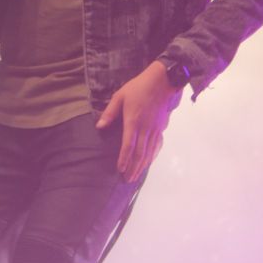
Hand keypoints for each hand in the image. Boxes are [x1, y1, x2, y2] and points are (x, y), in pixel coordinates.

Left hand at [95, 61, 179, 182]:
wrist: (162, 82)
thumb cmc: (138, 88)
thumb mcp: (120, 96)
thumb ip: (110, 113)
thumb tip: (99, 126)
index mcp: (133, 122)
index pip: (128, 146)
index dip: (124, 159)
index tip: (120, 169)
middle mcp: (146, 129)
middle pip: (140, 153)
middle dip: (133, 168)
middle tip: (128, 179)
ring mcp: (155, 130)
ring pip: (149, 152)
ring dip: (142, 165)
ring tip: (137, 176)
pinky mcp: (161, 128)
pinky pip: (157, 146)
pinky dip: (152, 156)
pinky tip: (149, 161)